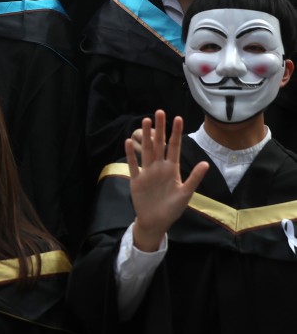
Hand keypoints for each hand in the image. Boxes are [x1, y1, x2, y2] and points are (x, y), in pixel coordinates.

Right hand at [126, 110, 207, 251]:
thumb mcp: (186, 193)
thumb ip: (194, 178)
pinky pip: (133, 164)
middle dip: (160, 129)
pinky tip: (128, 142)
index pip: (174, 147)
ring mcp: (147, 172)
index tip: (178, 118)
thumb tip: (206, 163)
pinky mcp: (136, 180)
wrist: (156, 221)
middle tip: (160, 112)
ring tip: (146, 121)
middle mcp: (159, 167)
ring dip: (146, 136)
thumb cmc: (172, 209)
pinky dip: (130, 154)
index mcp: (172, 169)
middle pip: (159, 144)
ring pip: (146, 150)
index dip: (176, 133)